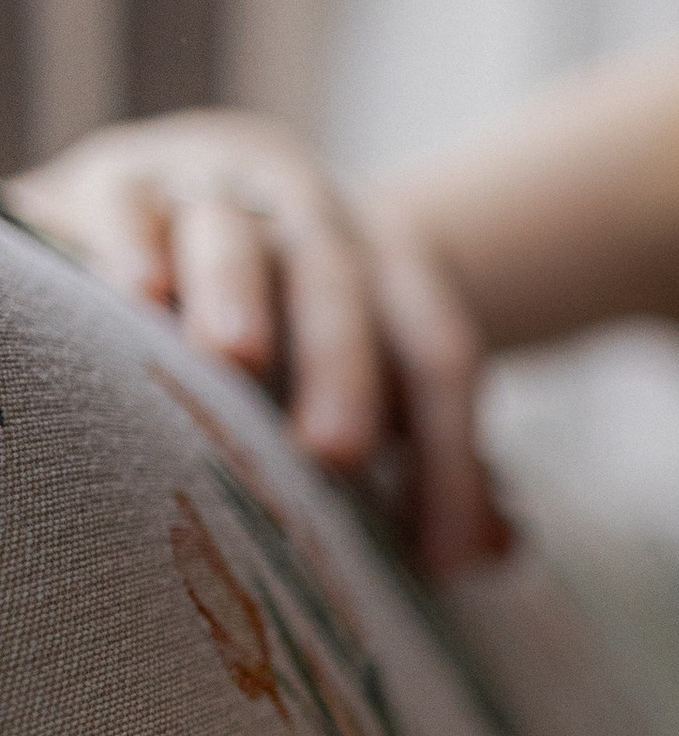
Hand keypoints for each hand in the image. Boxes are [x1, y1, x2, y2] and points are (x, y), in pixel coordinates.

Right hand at [6, 110, 499, 575]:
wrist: (209, 184)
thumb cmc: (301, 318)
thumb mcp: (373, 374)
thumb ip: (433, 459)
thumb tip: (500, 549)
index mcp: (390, 262)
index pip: (437, 352)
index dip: (450, 453)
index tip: (440, 557)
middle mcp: (310, 214)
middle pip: (341, 286)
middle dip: (343, 367)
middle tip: (333, 450)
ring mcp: (213, 188)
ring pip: (234, 234)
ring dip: (237, 292)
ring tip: (233, 357)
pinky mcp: (121, 179)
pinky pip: (128, 203)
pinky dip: (132, 241)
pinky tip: (135, 290)